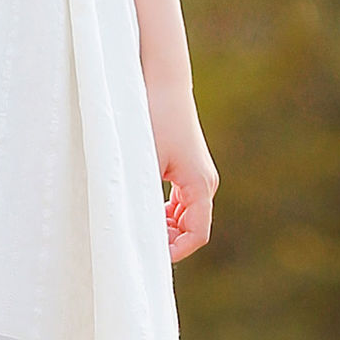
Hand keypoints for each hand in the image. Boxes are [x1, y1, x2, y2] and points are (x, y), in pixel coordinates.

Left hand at [148, 76, 217, 263]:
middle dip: (167, 240)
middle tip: (136, 238)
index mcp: (200, 185)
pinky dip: (162, 212)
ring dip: (163, 226)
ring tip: (135, 224)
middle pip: (191, 229)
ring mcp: (197, 175)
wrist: (162, 83)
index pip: (196, 235)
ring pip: (184, 217)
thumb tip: (136, 231)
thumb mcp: (145, 163)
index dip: (175, 251)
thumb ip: (144, 199)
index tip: (148, 255)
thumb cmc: (154, 120)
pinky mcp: (187, 168)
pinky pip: (179, 203)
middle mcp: (205, 183)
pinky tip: (140, 207)